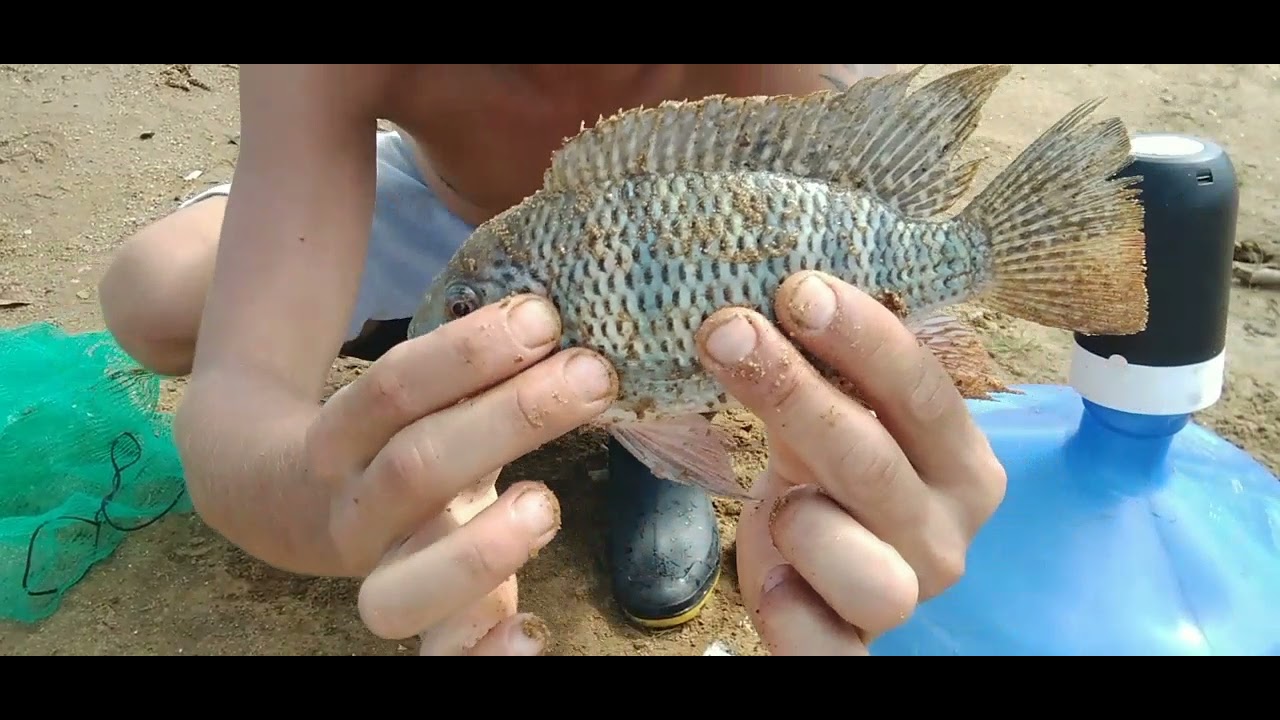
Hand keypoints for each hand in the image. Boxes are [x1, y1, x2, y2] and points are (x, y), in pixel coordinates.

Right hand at [306, 295, 616, 654]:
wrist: (288, 504)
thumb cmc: (388, 431)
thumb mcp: (413, 391)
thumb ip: (467, 357)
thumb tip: (556, 299)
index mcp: (345, 437)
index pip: (395, 388)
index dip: (466, 353)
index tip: (543, 317)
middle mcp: (354, 511)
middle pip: (415, 470)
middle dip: (508, 418)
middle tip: (591, 375)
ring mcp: (381, 578)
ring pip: (402, 588)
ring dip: (479, 549)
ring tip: (547, 505)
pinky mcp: (424, 630)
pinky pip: (441, 659)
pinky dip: (483, 656)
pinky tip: (534, 636)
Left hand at [695, 271, 1006, 654]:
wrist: (812, 567)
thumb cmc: (827, 475)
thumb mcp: (832, 415)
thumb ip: (824, 367)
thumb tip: (774, 281)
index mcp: (961, 463)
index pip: (923, 392)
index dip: (861, 339)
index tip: (796, 289)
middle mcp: (948, 533)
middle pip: (875, 462)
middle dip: (792, 391)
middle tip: (725, 332)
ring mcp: (908, 597)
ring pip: (870, 572)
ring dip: (804, 525)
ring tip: (777, 503)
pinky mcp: (856, 648)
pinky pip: (833, 650)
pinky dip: (794, 616)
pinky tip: (771, 582)